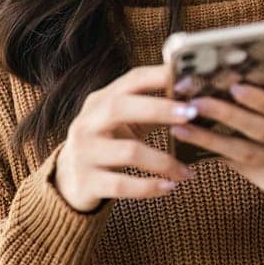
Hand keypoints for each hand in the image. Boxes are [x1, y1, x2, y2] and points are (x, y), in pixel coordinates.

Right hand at [53, 64, 199, 212]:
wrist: (69, 179)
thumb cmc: (107, 144)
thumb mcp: (122, 122)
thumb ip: (151, 110)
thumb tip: (194, 100)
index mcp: (100, 101)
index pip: (130, 80)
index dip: (159, 77)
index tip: (189, 81)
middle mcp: (88, 122)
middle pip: (120, 107)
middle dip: (159, 108)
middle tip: (192, 114)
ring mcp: (84, 152)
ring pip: (128, 152)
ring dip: (164, 161)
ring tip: (186, 171)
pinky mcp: (86, 181)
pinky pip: (122, 185)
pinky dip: (149, 187)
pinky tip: (169, 187)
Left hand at [167, 74, 263, 243]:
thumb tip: (236, 73)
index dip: (257, 97)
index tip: (230, 86)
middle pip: (261, 129)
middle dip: (225, 115)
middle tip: (195, 103)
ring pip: (246, 153)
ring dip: (210, 140)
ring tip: (182, 127)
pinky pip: (243, 169)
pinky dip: (218, 156)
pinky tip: (194, 146)